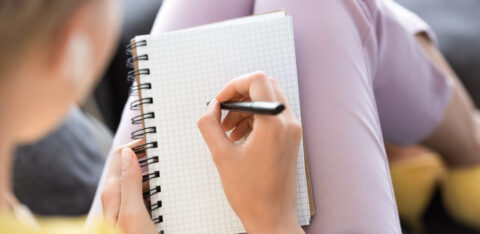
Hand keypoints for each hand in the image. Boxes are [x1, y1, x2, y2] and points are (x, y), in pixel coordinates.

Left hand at [101, 139, 156, 233]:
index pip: (121, 156)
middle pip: (127, 166)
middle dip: (143, 155)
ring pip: (133, 179)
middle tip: (161, 150)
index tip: (153, 140)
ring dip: (147, 170)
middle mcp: (115, 198)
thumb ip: (129, 182)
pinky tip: (159, 189)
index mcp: (113, 193)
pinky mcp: (131, 216)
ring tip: (163, 165)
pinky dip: (149, 185)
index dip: (136, 145)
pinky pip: (139, 193)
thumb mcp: (134, 213)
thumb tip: (128, 153)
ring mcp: (122, 207)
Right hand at [197, 72, 303, 233]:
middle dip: (239, 95)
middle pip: (264, 86)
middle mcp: (288, 122)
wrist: (273, 218)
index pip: (257, 80)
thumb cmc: (251, 194)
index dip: (233, 85)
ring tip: (228, 130)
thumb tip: (211, 107)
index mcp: (273, 124)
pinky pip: (272, 115)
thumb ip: (210, 125)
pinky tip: (239, 137)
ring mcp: (292, 130)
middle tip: (223, 112)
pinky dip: (254, 118)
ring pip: (268, 100)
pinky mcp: (291, 138)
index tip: (220, 101)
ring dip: (245, 108)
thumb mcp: (221, 156)